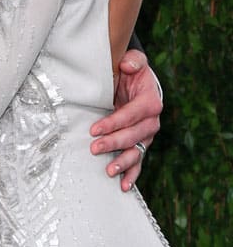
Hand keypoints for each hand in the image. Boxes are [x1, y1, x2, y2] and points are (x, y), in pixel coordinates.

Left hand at [90, 49, 161, 190]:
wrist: (135, 81)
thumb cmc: (131, 72)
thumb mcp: (133, 61)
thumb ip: (133, 61)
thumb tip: (127, 67)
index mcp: (150, 101)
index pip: (132, 115)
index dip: (114, 122)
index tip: (95, 129)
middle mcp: (151, 121)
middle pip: (133, 135)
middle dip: (114, 143)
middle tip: (95, 148)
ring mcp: (146, 135)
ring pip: (137, 151)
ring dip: (124, 162)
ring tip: (110, 171)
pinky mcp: (140, 143)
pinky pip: (138, 161)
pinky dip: (132, 174)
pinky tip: (124, 185)